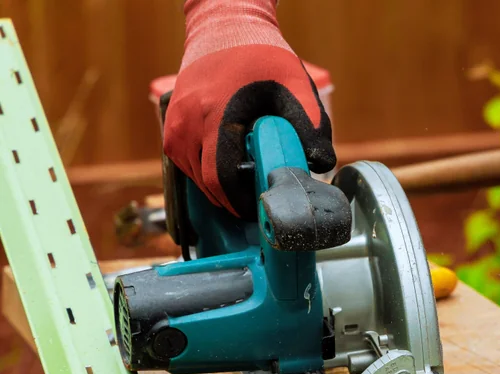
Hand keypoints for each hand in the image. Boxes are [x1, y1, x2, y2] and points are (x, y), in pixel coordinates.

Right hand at [163, 0, 334, 219]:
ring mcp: (174, 122)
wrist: (225, 28)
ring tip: (244, 187)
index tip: (259, 212)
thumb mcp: (295, 86)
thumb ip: (310, 125)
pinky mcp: (169, 123)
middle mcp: (187, 121)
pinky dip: (203, 172)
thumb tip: (321, 164)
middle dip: (231, 201)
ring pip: (192, 176)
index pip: (221, 178)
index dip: (240, 203)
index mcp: (216, 114)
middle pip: (206, 183)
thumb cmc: (261, 57)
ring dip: (217, 188)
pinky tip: (227, 169)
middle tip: (256, 206)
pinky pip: (183, 162)